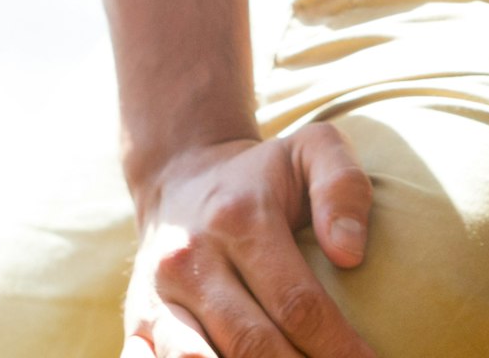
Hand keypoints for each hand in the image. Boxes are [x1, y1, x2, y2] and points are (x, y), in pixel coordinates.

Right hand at [122, 130, 375, 357]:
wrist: (181, 173)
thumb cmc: (263, 174)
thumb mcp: (311, 151)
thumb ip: (341, 186)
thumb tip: (351, 253)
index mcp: (241, 219)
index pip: (296, 303)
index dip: (337, 346)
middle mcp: (192, 260)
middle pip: (252, 346)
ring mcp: (157, 297)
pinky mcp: (137, 324)